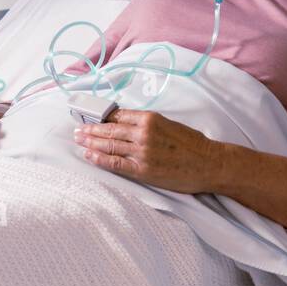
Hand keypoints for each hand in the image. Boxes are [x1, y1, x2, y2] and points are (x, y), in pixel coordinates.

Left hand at [74, 109, 218, 193]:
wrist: (209, 163)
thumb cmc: (193, 145)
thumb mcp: (170, 124)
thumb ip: (149, 124)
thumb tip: (128, 125)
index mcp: (150, 118)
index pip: (118, 115)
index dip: (101, 117)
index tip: (90, 117)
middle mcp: (143, 133)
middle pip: (109, 130)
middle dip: (90, 129)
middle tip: (77, 129)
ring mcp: (142, 152)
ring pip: (109, 145)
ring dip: (90, 143)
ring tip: (79, 141)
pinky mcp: (142, 169)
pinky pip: (115, 163)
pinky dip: (99, 159)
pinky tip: (89, 156)